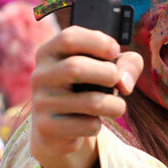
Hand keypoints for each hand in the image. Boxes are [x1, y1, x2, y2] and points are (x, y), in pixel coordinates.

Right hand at [30, 26, 142, 167]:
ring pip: (90, 102)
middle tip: (116, 81)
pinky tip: (91, 122)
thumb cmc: (88, 88)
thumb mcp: (108, 69)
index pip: (69, 38)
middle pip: (76, 68)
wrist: (60, 129)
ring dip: (115, 105)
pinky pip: (87, 125)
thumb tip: (124, 84)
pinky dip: (99, 125)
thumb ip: (127, 64)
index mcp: (49, 52)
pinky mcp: (47, 127)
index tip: (115, 50)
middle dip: (109, 74)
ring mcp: (40, 102)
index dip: (98, 41)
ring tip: (116, 106)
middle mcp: (40, 75)